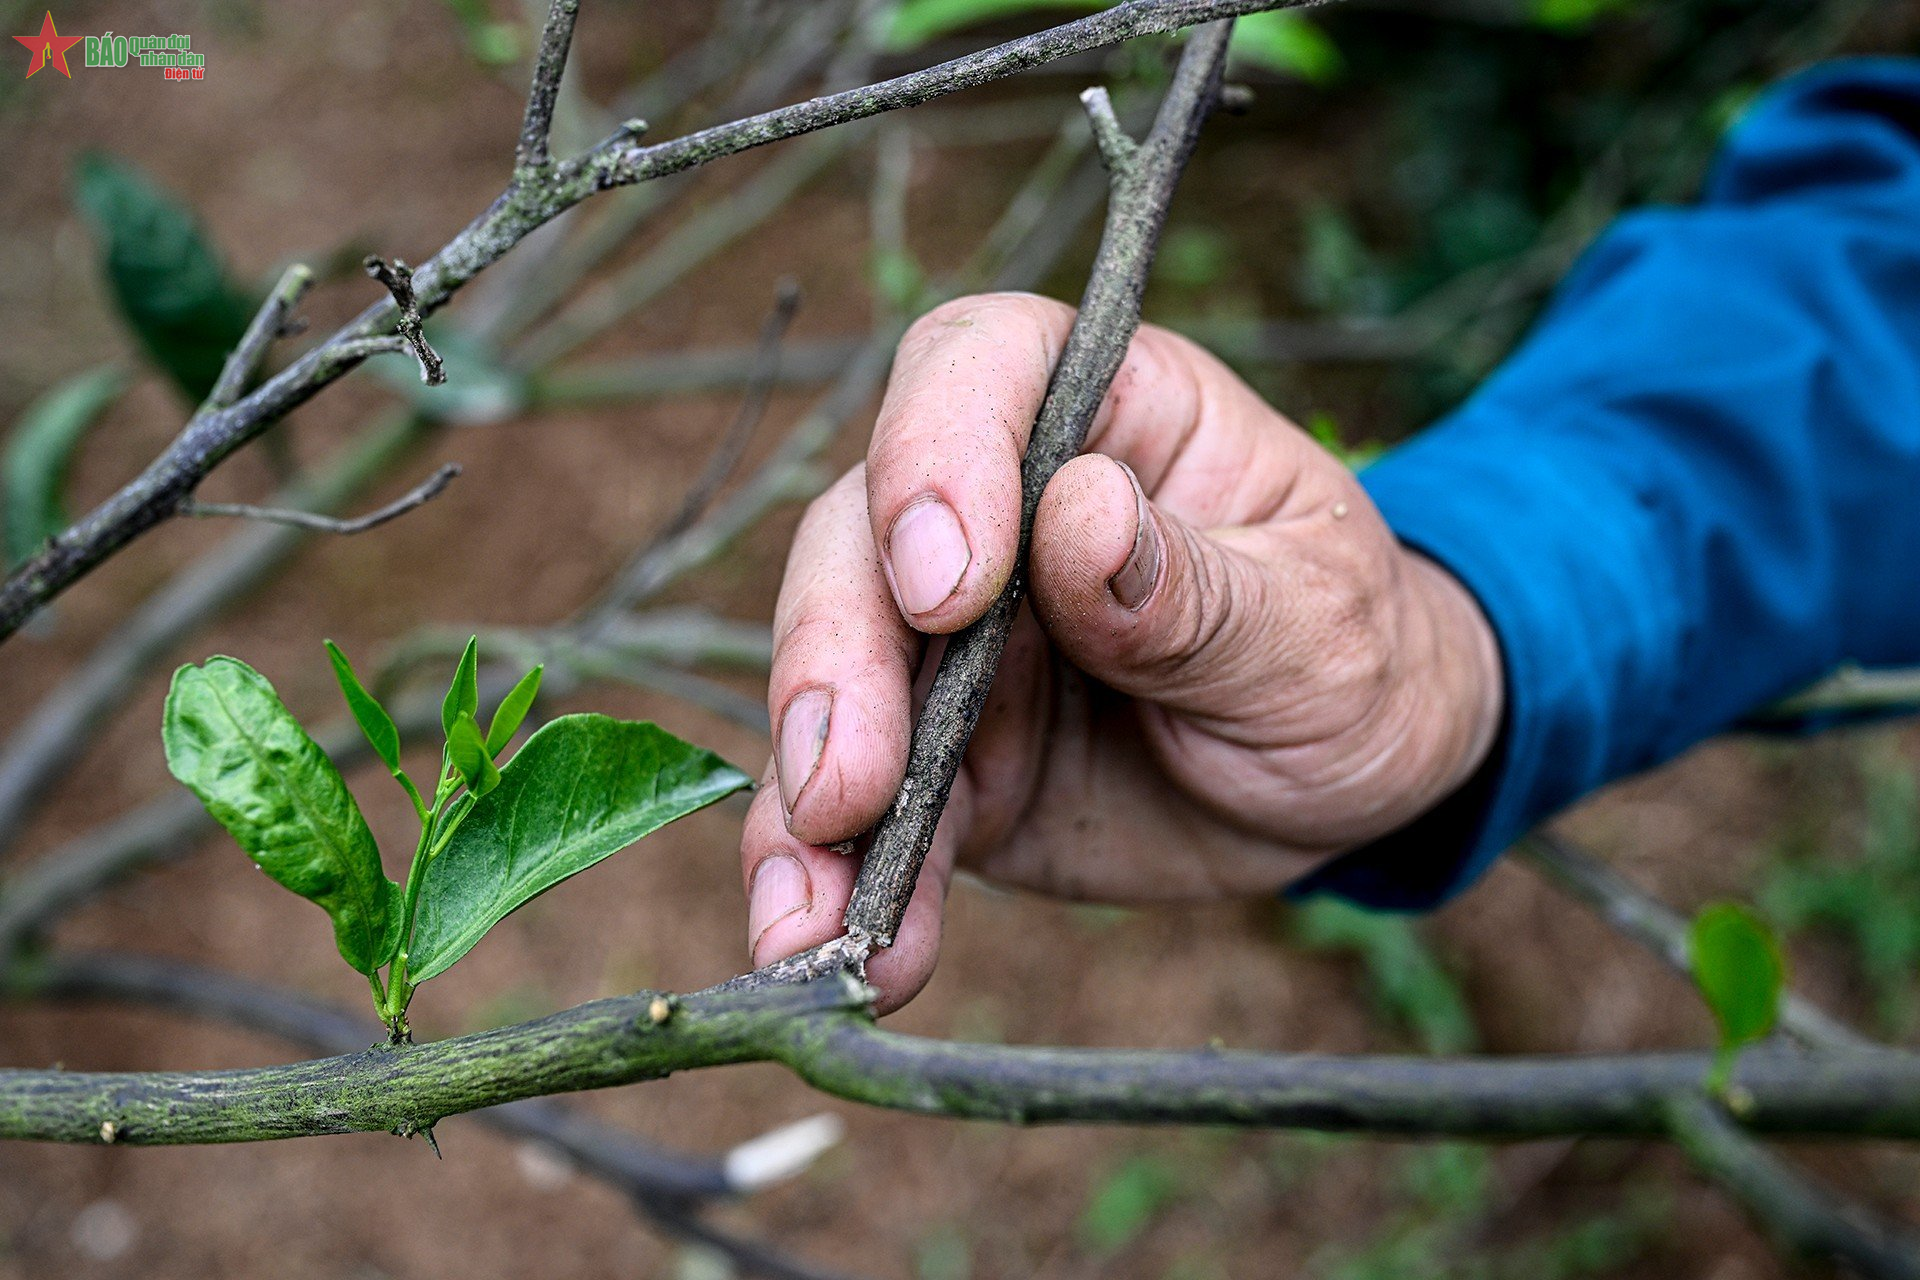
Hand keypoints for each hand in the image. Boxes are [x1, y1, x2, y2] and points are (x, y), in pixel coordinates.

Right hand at [739, 293, 1502, 1010]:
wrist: (1346, 784)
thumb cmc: (1351, 655)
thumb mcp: (1313, 620)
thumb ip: (1195, 586)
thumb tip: (1080, 516)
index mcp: (1098, 416)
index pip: (979, 372)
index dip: (933, 458)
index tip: (946, 587)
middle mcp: (995, 513)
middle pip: (858, 541)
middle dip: (838, 663)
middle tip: (848, 786)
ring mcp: (949, 648)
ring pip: (831, 691)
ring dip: (805, 805)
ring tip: (806, 918)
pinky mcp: (938, 767)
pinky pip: (866, 822)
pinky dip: (842, 889)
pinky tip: (847, 957)